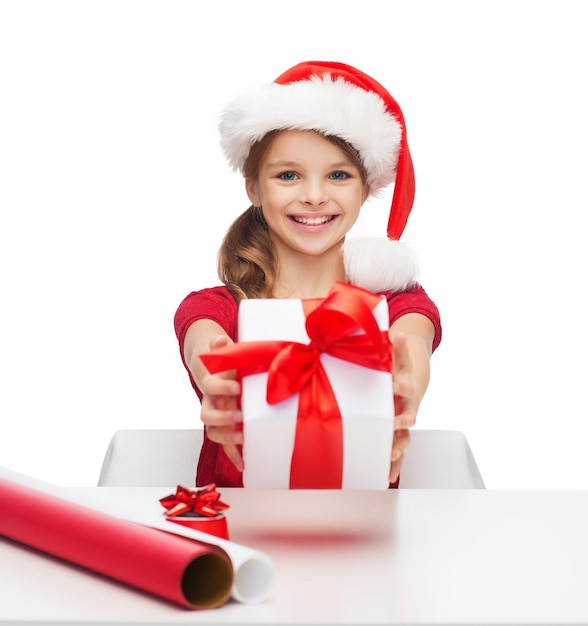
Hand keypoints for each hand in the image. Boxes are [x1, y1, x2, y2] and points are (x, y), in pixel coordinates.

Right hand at [199, 335, 243, 470]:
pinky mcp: (224, 425)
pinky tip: (245, 465)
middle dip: (222, 419)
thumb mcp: (223, 350)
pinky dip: (233, 455)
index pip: (210, 386)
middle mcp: (210, 401)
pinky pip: (226, 443)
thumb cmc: (222, 360)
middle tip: (240, 417)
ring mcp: (216, 415)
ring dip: (227, 438)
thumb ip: (221, 346)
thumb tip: (220, 339)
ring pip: (213, 432)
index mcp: (211, 382)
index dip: (221, 388)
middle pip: (206, 415)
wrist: (212, 369)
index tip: (236, 388)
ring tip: (243, 440)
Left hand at [389, 333, 417, 483]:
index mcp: (404, 386)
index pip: (404, 386)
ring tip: (390, 459)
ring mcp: (404, 421)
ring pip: (404, 438)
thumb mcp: (396, 355)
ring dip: (397, 448)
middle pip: (407, 416)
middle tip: (393, 432)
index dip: (401, 387)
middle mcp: (407, 406)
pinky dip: (394, 465)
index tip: (394, 386)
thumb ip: (395, 347)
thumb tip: (398, 333)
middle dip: (400, 425)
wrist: (409, 379)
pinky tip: (387, 477)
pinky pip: (397, 451)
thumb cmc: (397, 367)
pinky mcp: (398, 433)